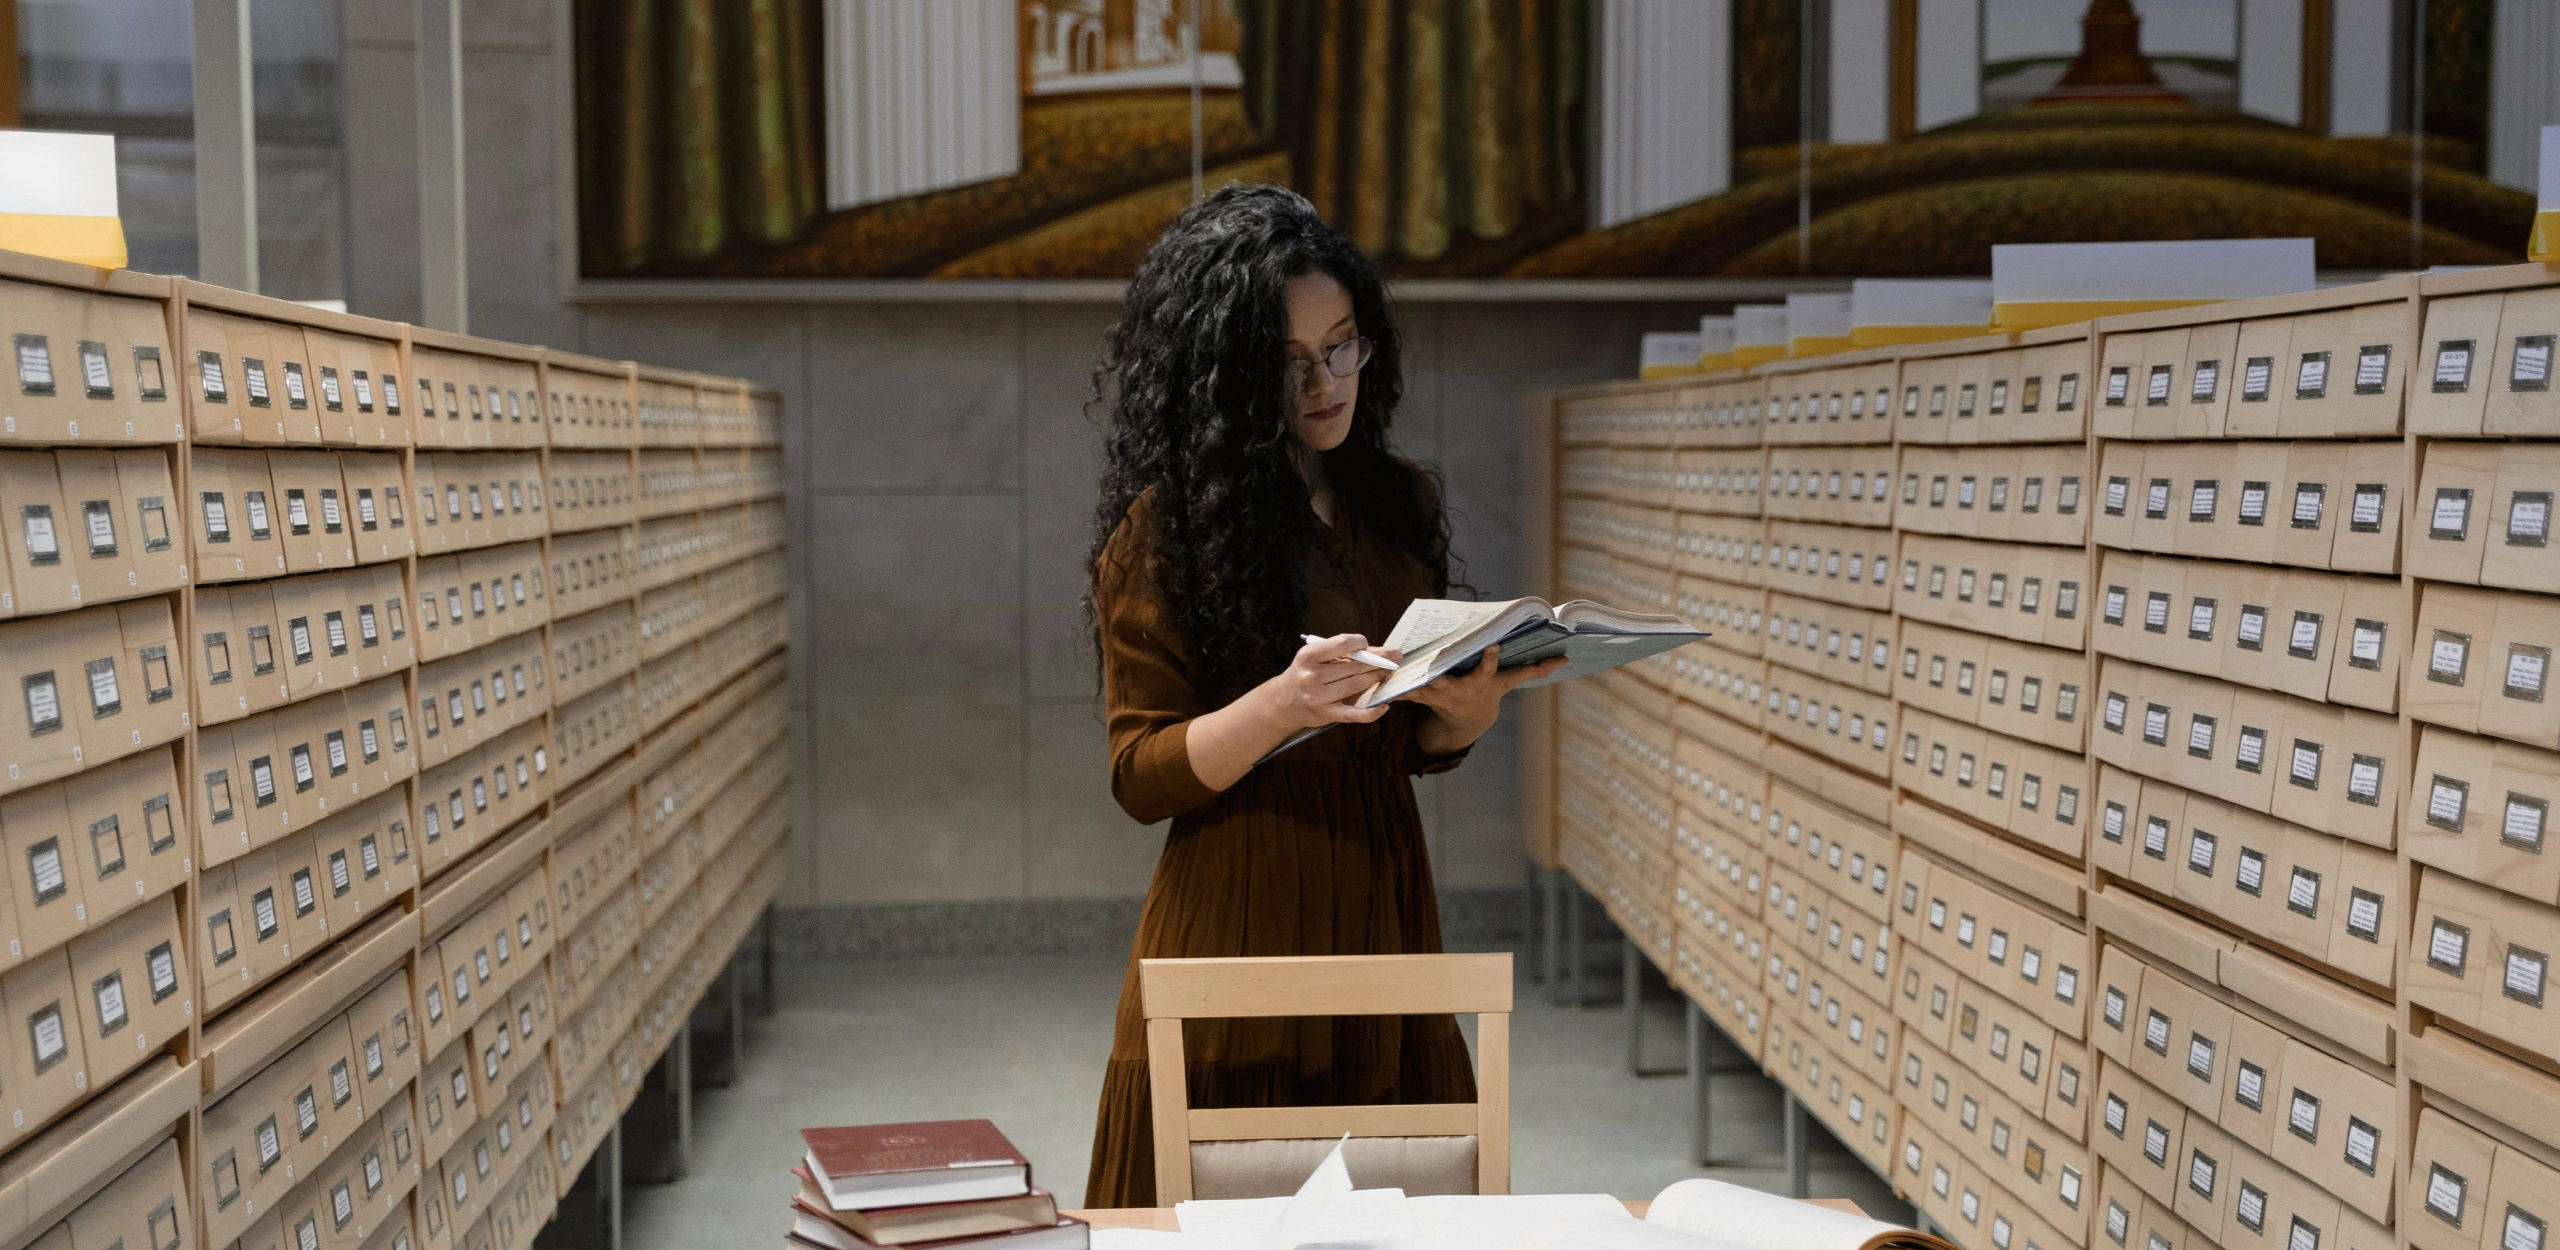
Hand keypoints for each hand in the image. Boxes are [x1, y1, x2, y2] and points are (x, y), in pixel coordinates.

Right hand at [1261, 634, 1400, 729]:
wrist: (1283, 702)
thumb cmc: (1304, 674)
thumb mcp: (1314, 658)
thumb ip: (1341, 653)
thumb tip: (1377, 652)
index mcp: (1308, 656)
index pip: (1343, 644)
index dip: (1361, 643)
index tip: (1368, 646)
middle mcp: (1312, 676)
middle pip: (1354, 666)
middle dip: (1378, 661)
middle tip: (1395, 657)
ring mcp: (1319, 697)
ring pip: (1357, 685)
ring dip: (1377, 678)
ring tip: (1389, 673)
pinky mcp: (1326, 714)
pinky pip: (1353, 714)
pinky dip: (1371, 712)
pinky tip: (1384, 706)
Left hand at [1404, 643, 1566, 753]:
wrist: (1466, 722)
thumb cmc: (1488, 692)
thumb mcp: (1508, 682)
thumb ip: (1533, 670)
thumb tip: (1564, 659)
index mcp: (1480, 682)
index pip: (1487, 669)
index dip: (1489, 658)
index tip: (1492, 646)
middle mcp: (1459, 690)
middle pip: (1447, 680)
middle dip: (1438, 674)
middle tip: (1429, 663)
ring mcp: (1439, 695)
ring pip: (1421, 686)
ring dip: (1407, 682)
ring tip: (1393, 671)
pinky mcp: (1421, 698)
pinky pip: (1406, 693)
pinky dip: (1394, 690)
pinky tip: (1379, 684)